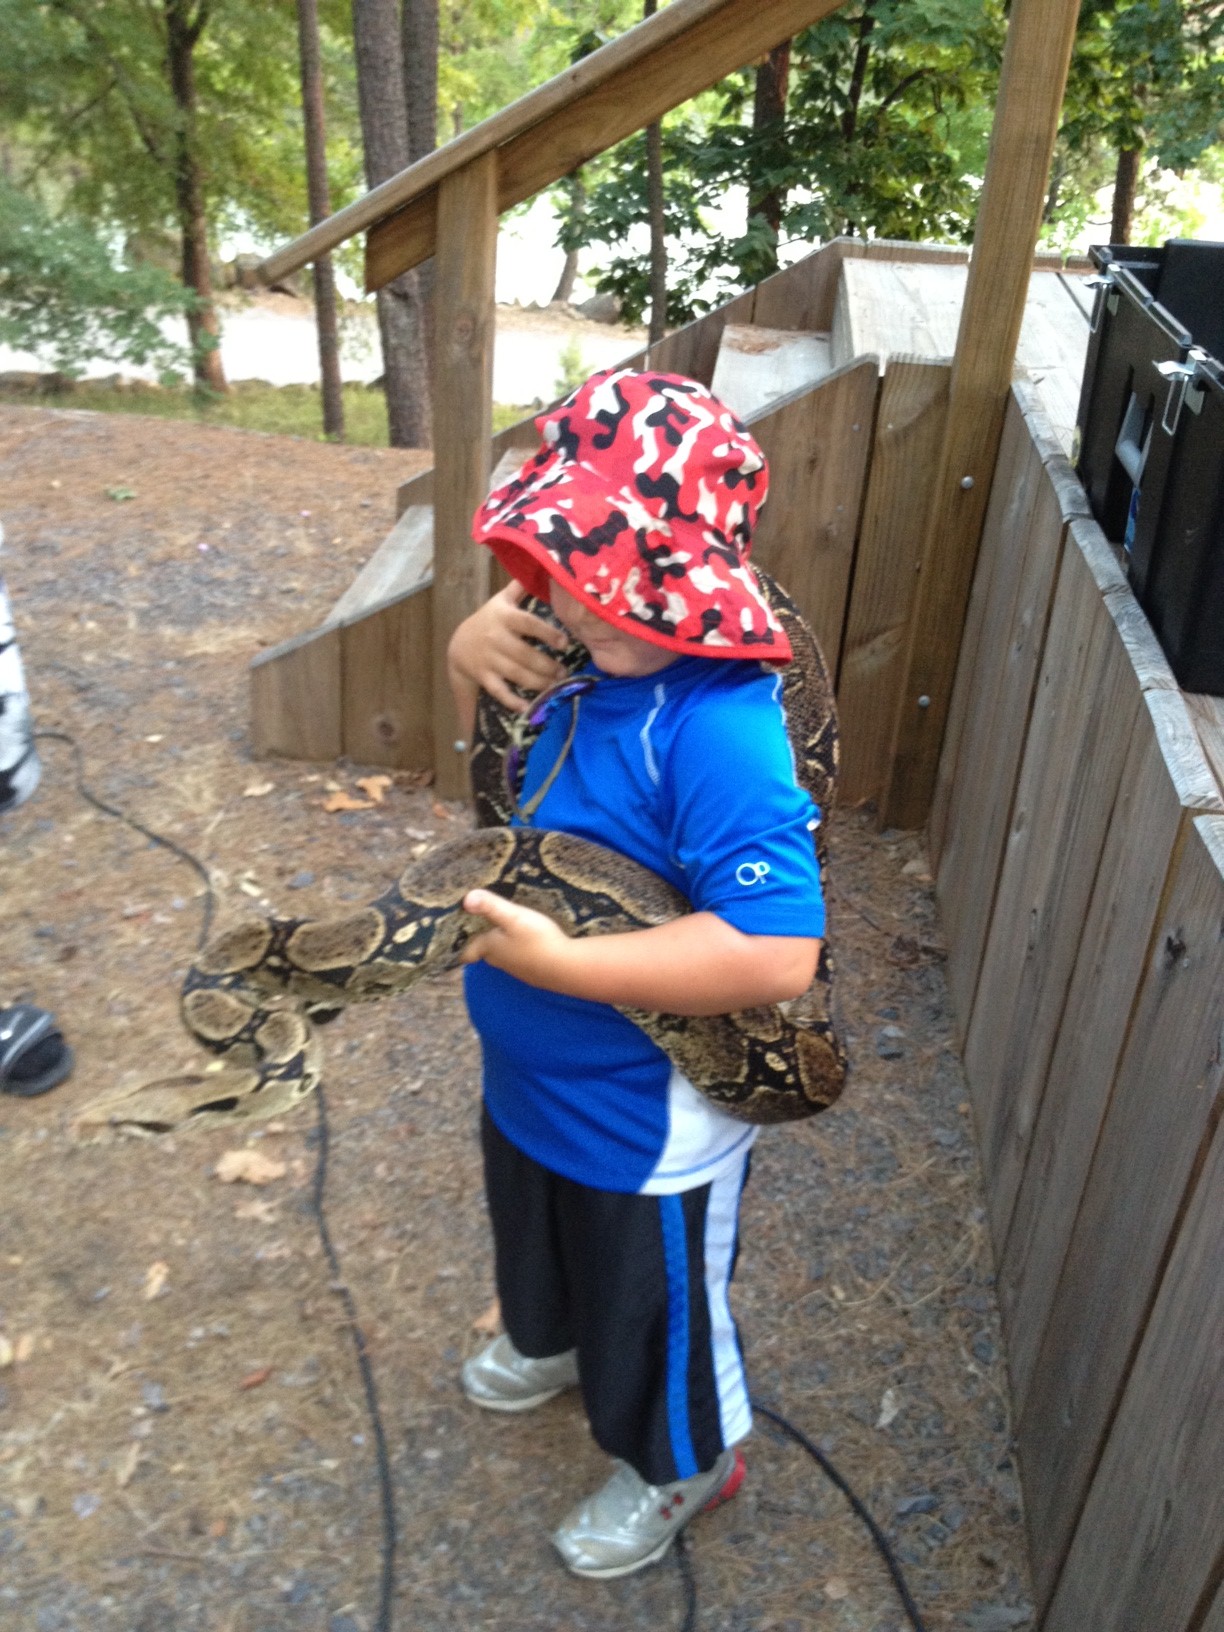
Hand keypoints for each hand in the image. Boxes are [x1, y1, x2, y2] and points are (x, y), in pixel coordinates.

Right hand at [447, 581, 567, 716]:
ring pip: (516, 673)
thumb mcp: (501, 601)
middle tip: (564, 673)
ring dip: (538, 682)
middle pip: (525, 654)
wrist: (459, 645)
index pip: (528, 623)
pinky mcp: (483, 677)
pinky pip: (499, 691)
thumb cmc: (489, 620)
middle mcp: (496, 637)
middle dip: (547, 665)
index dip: (547, 633)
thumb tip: (540, 563)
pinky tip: (528, 707)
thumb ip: (519, 588)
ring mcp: (488, 659)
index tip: (564, 643)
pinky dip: (513, 701)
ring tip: (555, 685)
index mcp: (504, 617)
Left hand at [461, 888, 574, 988]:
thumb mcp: (513, 917)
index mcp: (490, 948)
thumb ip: (490, 907)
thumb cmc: (537, 940)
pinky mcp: (534, 972)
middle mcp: (500, 961)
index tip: (457, 937)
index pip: (468, 952)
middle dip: (483, 940)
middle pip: (485, 952)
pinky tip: (529, 944)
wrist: (566, 968)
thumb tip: (466, 898)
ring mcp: (518, 969)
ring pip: (504, 956)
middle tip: (482, 925)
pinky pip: (521, 960)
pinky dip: (520, 951)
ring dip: (503, 945)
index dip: (462, 946)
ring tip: (506, 930)